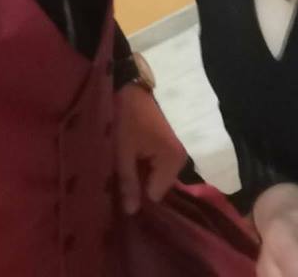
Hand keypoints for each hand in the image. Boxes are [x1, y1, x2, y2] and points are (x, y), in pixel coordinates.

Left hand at [114, 83, 186, 214]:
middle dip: (138, 185)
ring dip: (139, 175)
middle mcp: (180, 158)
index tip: (119, 188)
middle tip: (118, 178)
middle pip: (157, 187)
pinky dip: (142, 165)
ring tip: (121, 167)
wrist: (129, 85)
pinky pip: (155, 166)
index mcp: (172, 160)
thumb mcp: (122, 151)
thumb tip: (132, 213)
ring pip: (155, 177)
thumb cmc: (125, 116)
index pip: (155, 195)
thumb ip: (128, 182)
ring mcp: (175, 151)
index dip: (136, 194)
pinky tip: (129, 159)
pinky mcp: (167, 145)